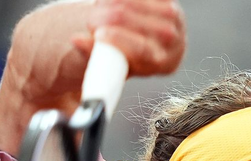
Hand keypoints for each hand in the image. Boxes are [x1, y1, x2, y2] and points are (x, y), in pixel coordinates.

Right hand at [71, 0, 185, 78]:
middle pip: (133, 20)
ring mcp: (173, 14)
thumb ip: (98, 55)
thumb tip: (76, 40)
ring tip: (99, 10)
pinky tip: (109, 3)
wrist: (156, 44)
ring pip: (133, 2)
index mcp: (164, 62)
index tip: (97, 34)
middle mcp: (173, 37)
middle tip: (90, 21)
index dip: (117, 38)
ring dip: (109, 3)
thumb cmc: (132, 59)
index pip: (142, 48)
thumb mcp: (118, 65)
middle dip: (105, 18)